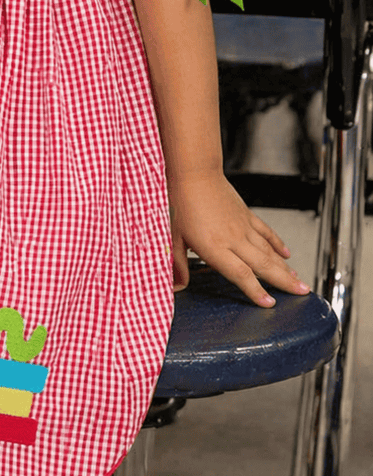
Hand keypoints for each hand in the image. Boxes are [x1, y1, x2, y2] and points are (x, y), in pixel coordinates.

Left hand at [169, 172, 309, 305]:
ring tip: (298, 280)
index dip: (256, 291)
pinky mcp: (246, 214)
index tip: (270, 304)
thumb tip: (176, 287)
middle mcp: (233, 238)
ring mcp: (243, 226)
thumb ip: (177, 264)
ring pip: (268, 250)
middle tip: (302, 294)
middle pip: (263, 264)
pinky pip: (266, 231)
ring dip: (284, 267)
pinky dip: (278, 243)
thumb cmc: (180, 201)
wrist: (195, 171)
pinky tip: (286, 253)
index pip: (240, 274)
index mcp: (215, 247)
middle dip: (284, 282)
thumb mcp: (173, 236)